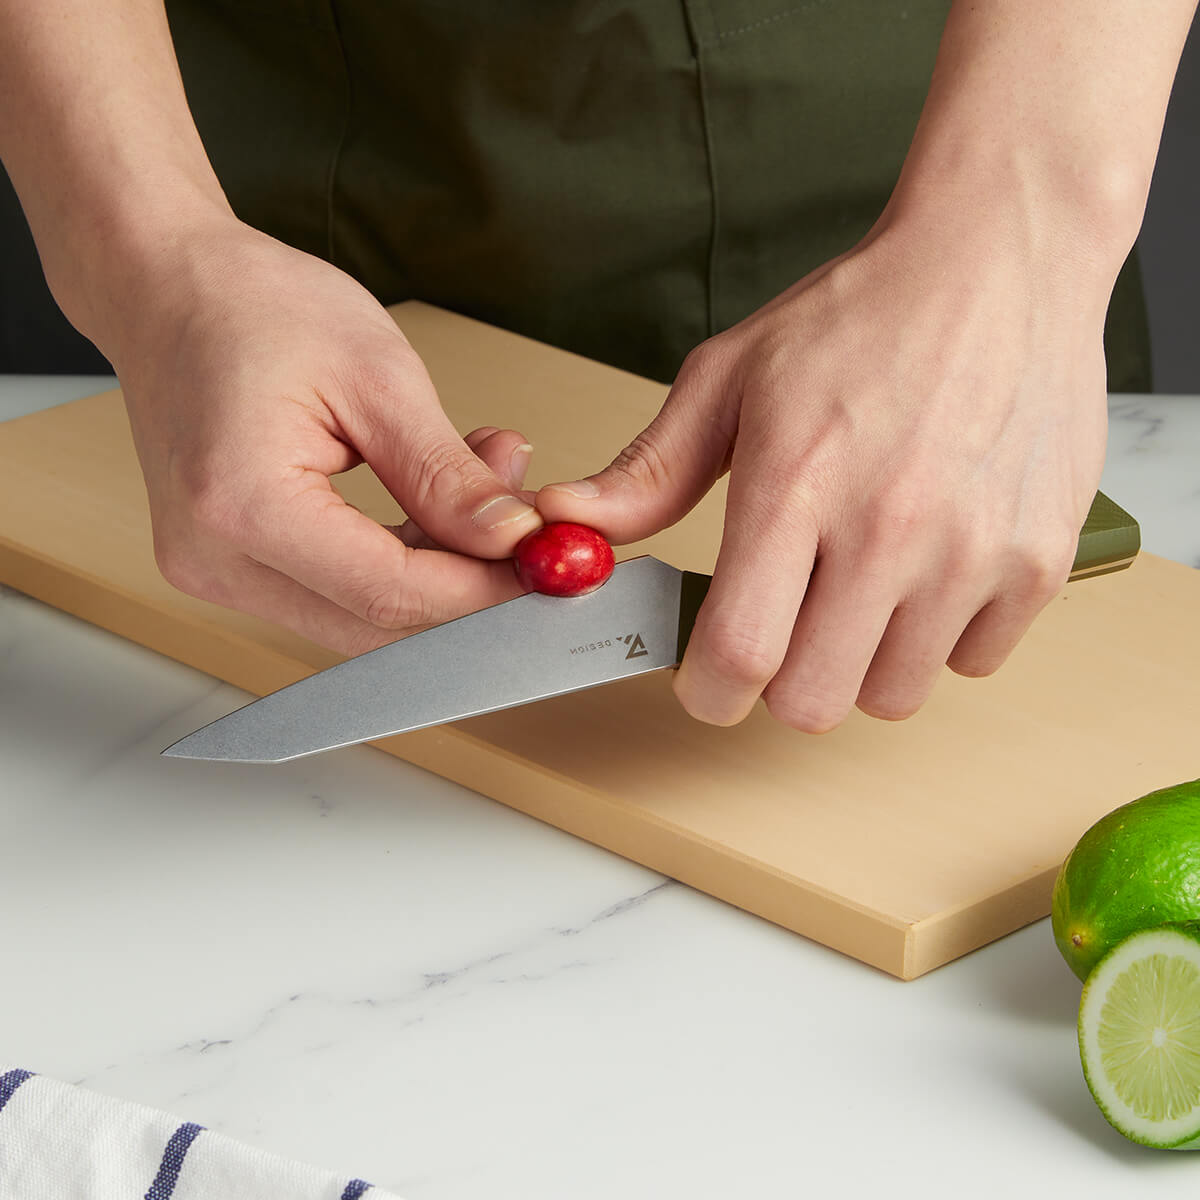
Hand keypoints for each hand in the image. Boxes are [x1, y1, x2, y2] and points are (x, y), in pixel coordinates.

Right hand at [110, 220, 541, 656]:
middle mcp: (214, 558)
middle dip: (464, 583)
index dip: (480, 590)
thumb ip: (446, 476)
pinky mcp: (228, 566)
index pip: (388, 592)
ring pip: (359, 615)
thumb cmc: (251, 304)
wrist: (166, 287)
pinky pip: (333, 592)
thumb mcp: (376, 375)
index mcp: (241, 505)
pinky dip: (396, 558)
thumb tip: (512, 539)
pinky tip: (433, 502)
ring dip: (436, 568)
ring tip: (482, 482)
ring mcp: (214, 570)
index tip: (542, 568)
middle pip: (373, 622)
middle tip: (524, 527)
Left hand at [537, 215, 1109, 730]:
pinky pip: (973, 662)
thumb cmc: (860, 316)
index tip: (709, 681)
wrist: (999, 259)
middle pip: (814, 702)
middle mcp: (888, 528)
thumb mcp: (729, 379)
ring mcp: (973, 550)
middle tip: (789, 624)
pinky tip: (931, 569)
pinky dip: (942, 636)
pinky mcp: (1039, 560)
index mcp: (794, 484)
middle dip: (784, 681)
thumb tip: (570, 524)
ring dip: (863, 661)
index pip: (740, 651)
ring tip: (864, 585)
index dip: (709, 690)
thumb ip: (648, 472)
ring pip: (892, 695)